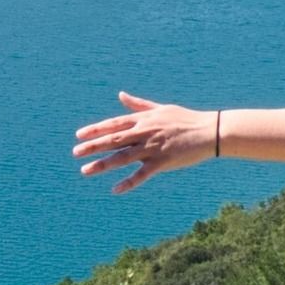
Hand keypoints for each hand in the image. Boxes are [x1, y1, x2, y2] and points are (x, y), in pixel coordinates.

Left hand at [73, 93, 214, 192]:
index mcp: (143, 120)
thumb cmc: (185, 119)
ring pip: (123, 157)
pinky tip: (115, 190)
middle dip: (93, 146)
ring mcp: (152, 148)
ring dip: (102, 164)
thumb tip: (120, 95)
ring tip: (85, 171)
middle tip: (75, 153)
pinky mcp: (163, 162)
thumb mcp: (160, 108)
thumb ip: (138, 105)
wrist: (209, 131)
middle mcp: (144, 132)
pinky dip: (129, 182)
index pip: (114, 124)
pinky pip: (142, 174)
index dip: (95, 130)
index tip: (79, 135)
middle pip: (113, 140)